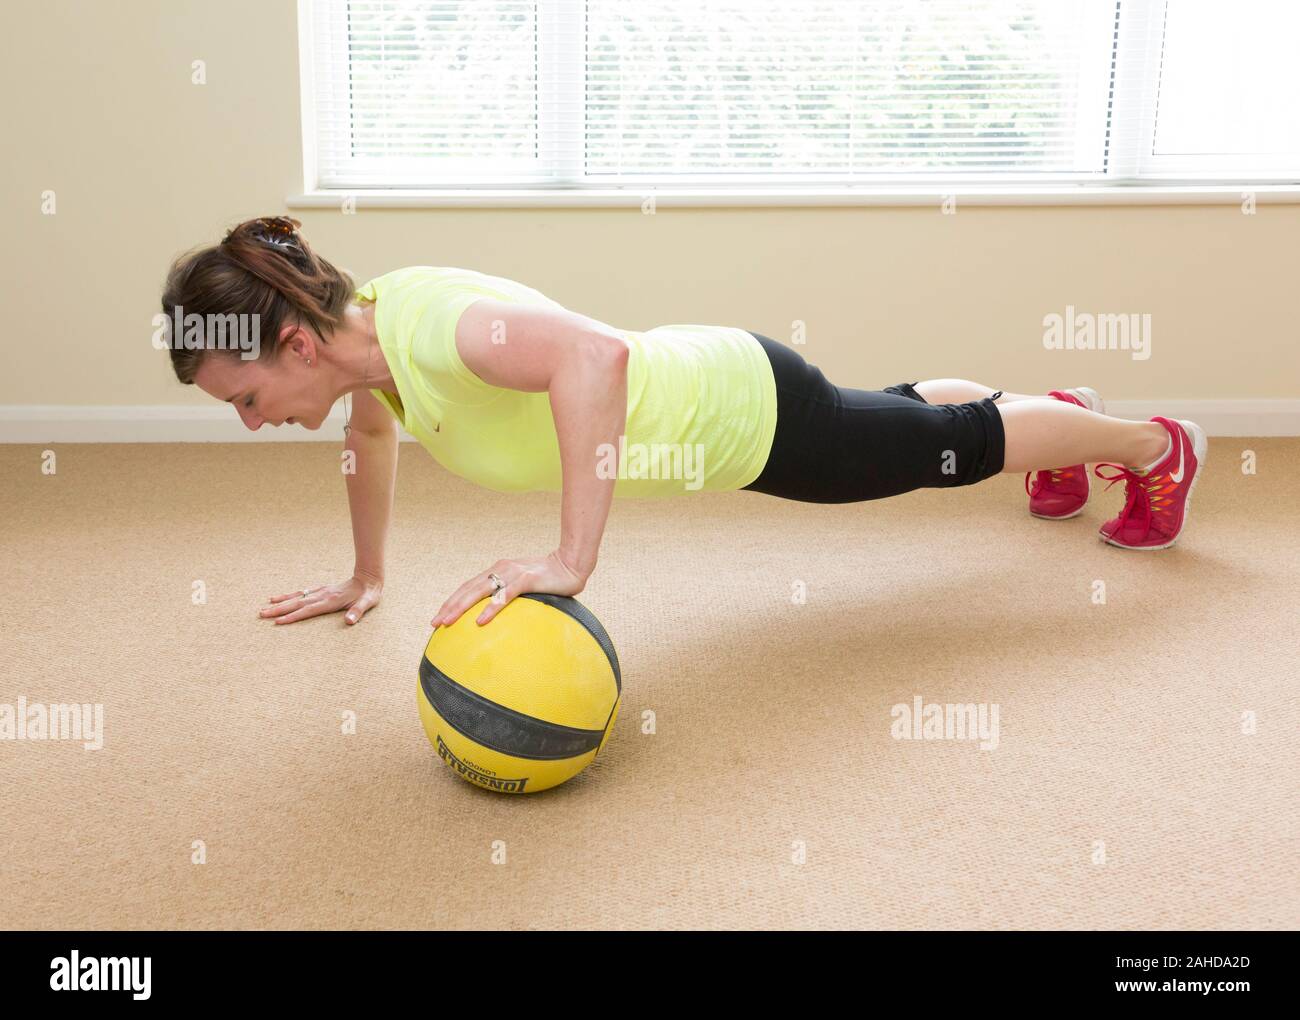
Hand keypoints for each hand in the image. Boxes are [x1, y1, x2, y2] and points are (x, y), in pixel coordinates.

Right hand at [259, 571, 383, 625]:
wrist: (369, 577)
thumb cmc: (369, 593)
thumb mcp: (367, 603)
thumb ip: (358, 612)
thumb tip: (349, 621)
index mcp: (331, 601)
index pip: (308, 611)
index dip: (293, 617)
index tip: (278, 622)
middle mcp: (322, 595)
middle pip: (297, 604)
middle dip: (279, 610)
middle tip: (261, 615)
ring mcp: (320, 592)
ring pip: (296, 598)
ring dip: (280, 603)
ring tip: (264, 608)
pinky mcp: (321, 590)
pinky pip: (301, 593)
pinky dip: (289, 596)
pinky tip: (278, 598)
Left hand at [432, 552, 587, 628]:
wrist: (572, 564)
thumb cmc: (549, 580)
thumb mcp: (524, 587)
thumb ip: (510, 595)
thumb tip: (498, 615)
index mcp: (497, 570)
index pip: (468, 587)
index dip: (452, 601)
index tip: (438, 618)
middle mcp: (500, 569)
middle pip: (468, 589)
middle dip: (449, 606)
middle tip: (435, 624)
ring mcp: (512, 573)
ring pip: (480, 591)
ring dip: (462, 607)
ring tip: (448, 622)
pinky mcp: (526, 579)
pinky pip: (504, 595)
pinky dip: (491, 608)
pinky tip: (480, 621)